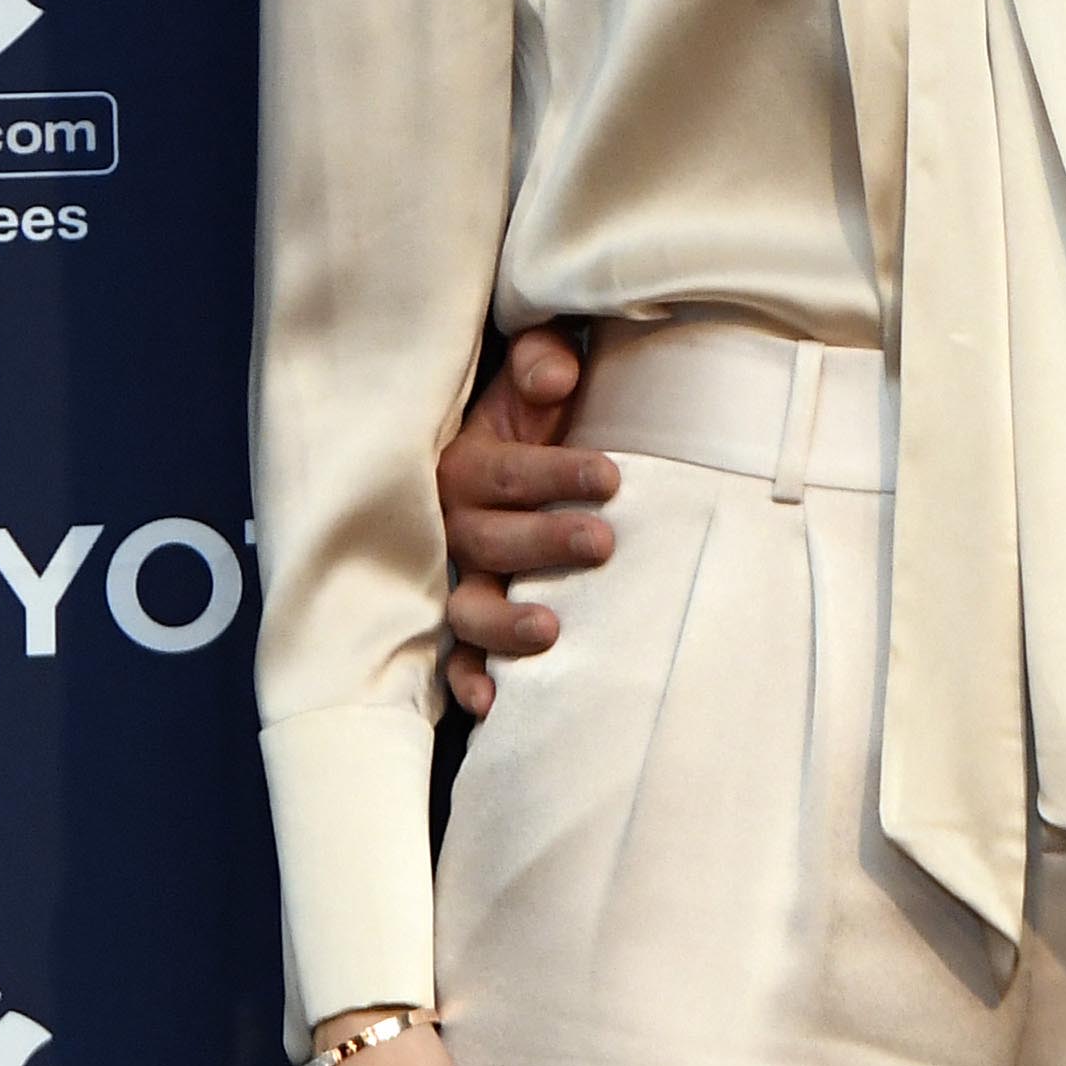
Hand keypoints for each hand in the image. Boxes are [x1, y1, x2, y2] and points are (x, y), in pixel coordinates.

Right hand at [438, 327, 618, 717]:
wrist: (528, 454)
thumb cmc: (539, 419)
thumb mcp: (536, 376)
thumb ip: (541, 361)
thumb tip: (556, 378)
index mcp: (467, 463)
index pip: (507, 472)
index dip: (557, 474)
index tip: (612, 476)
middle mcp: (452, 525)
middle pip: (489, 539)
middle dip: (544, 542)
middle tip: (603, 542)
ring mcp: (458, 578)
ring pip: (467, 606)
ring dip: (504, 622)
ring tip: (552, 629)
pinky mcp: (467, 620)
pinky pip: (456, 658)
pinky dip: (469, 682)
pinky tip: (495, 704)